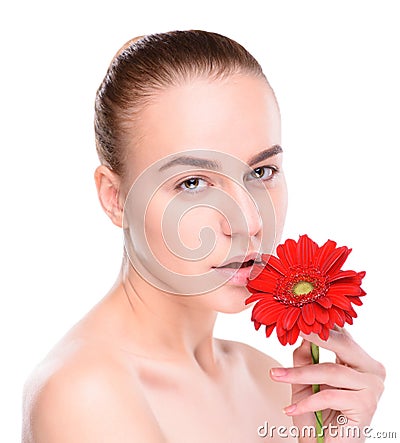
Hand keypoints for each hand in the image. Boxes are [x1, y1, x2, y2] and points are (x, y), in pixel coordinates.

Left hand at [270, 327, 384, 441]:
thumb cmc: (315, 413)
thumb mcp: (304, 380)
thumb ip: (304, 357)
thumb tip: (300, 334)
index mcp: (359, 360)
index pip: (341, 335)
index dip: (320, 326)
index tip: (298, 318)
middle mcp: (371, 370)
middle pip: (343, 345)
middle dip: (317, 336)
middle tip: (296, 330)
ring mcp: (372, 387)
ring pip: (332, 371)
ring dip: (300, 374)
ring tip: (277, 375)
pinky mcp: (367, 405)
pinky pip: (331, 395)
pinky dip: (308, 401)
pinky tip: (291, 408)